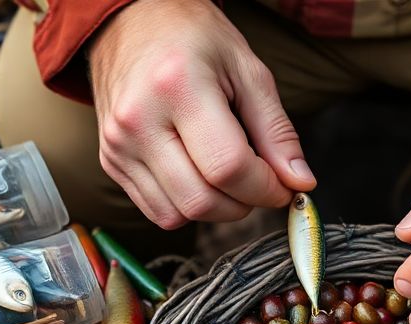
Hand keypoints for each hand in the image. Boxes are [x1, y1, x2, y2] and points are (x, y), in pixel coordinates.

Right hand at [88, 0, 314, 227]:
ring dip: (216, 210)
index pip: (229, 168)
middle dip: (244, 203)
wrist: (130, 21)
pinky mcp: (110, 161)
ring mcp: (118, 145)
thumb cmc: (193, 38)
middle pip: (202, 200)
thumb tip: (300, 182)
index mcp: (176, 88)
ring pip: (177, 215)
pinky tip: (199, 176)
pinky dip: (187, 206)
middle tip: (259, 182)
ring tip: (228, 176)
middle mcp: (139, 121)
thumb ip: (276, 130)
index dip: (266, 188)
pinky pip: (157, 210)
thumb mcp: (248, 70)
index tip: (283, 186)